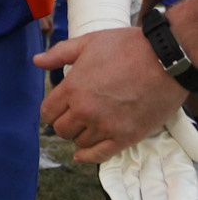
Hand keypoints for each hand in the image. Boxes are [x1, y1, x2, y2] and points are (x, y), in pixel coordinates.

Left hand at [34, 28, 187, 162]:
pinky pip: (99, 156)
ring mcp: (105, 126)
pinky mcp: (125, 137)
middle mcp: (85, 111)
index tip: (56, 109)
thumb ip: (60, 54)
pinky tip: (82, 154)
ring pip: (79, 142)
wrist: (163, 59)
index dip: (50, 111)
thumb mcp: (88, 43)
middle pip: (61, 130)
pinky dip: (88, 156)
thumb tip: (37, 61)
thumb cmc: (126, 47)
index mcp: (73, 88)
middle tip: (73, 116)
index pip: (47, 112)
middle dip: (64, 122)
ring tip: (87, 125)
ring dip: (80, 134)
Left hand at [98, 110, 197, 199]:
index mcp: (171, 153)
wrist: (134, 90)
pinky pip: (113, 180)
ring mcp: (133, 165)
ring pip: (138, 194)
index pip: (180, 177)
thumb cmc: (157, 103)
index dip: (183, 192)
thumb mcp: (174, 120)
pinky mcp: (112, 162)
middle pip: (159, 193)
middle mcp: (154, 163)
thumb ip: (188, 137)